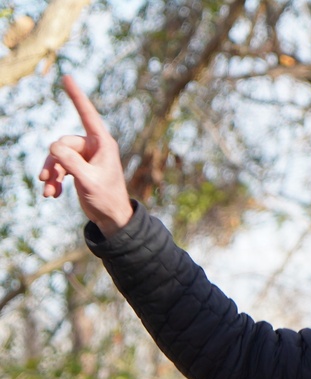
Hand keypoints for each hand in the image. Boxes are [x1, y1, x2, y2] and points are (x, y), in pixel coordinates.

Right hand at [39, 76, 133, 236]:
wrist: (111, 217)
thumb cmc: (106, 198)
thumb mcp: (88, 180)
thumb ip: (71, 163)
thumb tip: (53, 148)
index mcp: (103, 144)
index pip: (87, 115)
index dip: (77, 96)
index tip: (67, 77)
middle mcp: (94, 147)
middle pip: (62, 144)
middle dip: (53, 162)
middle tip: (47, 179)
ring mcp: (85, 157)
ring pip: (57, 156)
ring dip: (51, 174)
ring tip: (48, 191)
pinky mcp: (78, 168)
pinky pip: (59, 167)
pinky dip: (54, 180)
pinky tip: (51, 194)